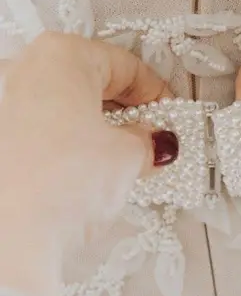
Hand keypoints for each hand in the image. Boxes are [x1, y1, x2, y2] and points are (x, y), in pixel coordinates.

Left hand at [0, 32, 173, 235]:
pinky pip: (38, 126)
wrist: (6, 239)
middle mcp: (20, 68)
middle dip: (125, 112)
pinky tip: (81, 169)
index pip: (127, 66)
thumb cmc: (57, 187)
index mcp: (61, 55)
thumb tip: (153, 141)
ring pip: (63, 105)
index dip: (157, 95)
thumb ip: (149, 140)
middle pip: (91, 82)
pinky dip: (65, 140)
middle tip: (148, 140)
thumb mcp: (127, 158)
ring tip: (116, 161)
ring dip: (95, 127)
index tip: (168, 117)